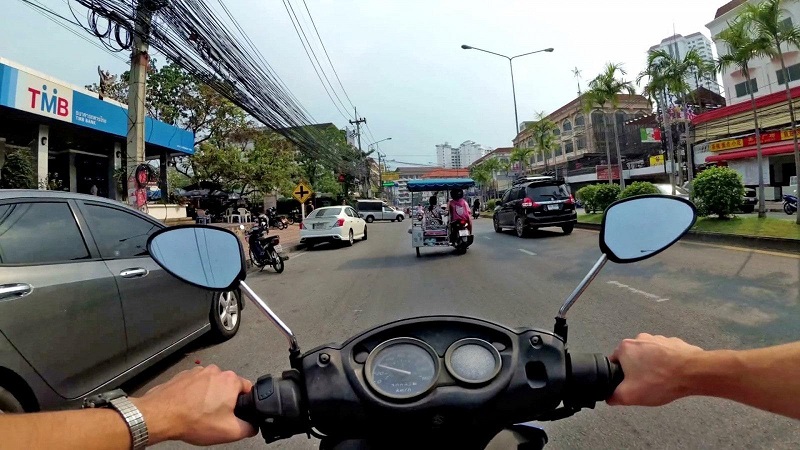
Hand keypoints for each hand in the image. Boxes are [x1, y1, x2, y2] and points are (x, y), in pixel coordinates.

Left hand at [132, 365, 257, 445]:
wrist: (161, 416)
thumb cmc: (192, 420)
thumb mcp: (229, 432)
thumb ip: (249, 428)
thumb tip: (252, 426)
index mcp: (230, 380)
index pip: (248, 388)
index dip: (244, 403)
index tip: (236, 413)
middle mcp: (215, 371)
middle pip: (228, 387)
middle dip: (224, 401)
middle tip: (216, 417)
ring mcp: (197, 372)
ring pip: (211, 386)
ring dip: (208, 397)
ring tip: (199, 413)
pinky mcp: (183, 376)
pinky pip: (195, 385)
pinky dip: (194, 395)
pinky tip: (188, 408)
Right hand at [608, 333, 703, 406]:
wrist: (693, 372)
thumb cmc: (659, 381)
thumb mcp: (629, 395)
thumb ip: (613, 396)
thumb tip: (609, 396)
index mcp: (625, 347)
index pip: (615, 362)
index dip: (620, 376)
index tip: (630, 385)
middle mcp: (640, 338)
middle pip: (633, 358)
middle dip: (638, 371)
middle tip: (646, 385)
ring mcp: (659, 339)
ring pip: (650, 356)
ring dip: (653, 366)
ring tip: (662, 381)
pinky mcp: (675, 343)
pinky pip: (666, 355)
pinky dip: (668, 364)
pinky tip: (673, 375)